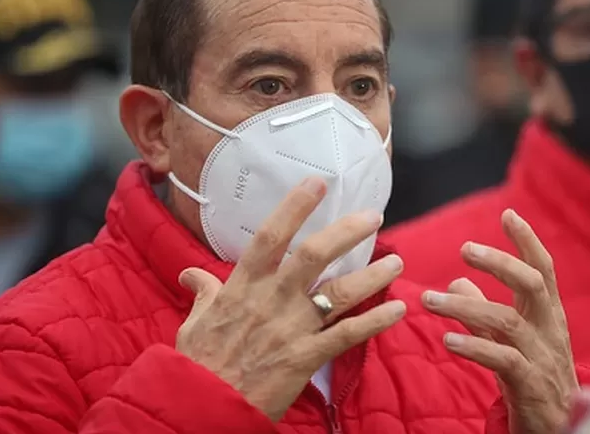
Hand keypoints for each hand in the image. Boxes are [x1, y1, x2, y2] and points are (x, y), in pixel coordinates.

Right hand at [175, 177, 405, 420]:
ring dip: (373, 276)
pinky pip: (347, 335)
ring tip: (397, 262)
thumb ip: (203, 292)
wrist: (204, 407)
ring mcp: (292, 328)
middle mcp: (272, 300)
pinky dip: (375, 322)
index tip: (317, 183)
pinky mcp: (306, 357)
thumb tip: (191, 273)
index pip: (271, 236)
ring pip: (339, 293)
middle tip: (373, 216)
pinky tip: (398, 310)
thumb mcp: (194, 322)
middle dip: (346, 233)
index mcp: (243, 286)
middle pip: (313, 256)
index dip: (294, 207)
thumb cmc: (199, 364)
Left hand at [422, 209, 576, 433]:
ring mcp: (543, 357)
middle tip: (465, 248)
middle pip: (532, 284)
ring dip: (465, 307)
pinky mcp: (531, 385)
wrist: (561, 430)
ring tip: (429, 300)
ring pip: (508, 321)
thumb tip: (457, 282)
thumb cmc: (535, 382)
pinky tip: (448, 340)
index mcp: (549, 316)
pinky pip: (504, 360)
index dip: (527, 241)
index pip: (543, 270)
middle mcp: (550, 331)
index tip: (508, 213)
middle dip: (500, 262)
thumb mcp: (509, 342)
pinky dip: (475, 347)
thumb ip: (484, 312)